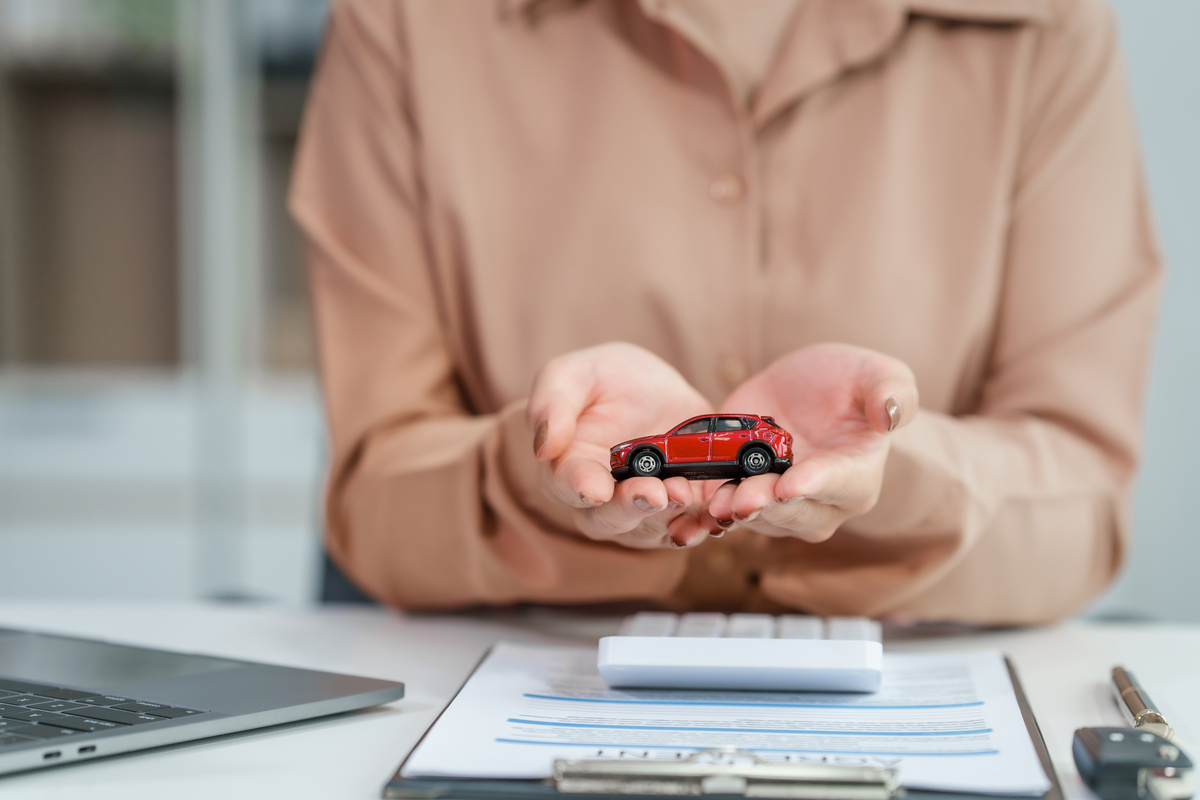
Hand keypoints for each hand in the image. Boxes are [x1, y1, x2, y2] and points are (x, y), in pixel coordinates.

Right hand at [528, 342, 716, 548]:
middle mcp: (602, 499)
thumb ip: (553, 401)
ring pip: (649, 529)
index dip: (580, 488)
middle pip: (608, 518)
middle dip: (630, 508)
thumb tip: (543, 444)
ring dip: (666, 517)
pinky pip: (689, 527)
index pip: (567, 484)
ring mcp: (642, 511)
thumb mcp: (576, 372)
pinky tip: (712, 516)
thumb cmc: (607, 379)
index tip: (595, 488)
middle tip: (652, 493)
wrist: (659, 388)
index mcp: (568, 466)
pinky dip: (700, 526)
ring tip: (683, 492)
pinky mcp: (680, 511)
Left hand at [706, 343, 917, 542]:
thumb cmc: (851, 384)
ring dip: (734, 511)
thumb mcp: (877, 374)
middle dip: (767, 504)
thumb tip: (891, 414)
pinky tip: (689, 509)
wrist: (806, 390)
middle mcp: (821, 502)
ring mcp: (780, 505)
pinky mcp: (744, 495)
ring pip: (757, 517)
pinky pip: (725, 513)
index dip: (815, 485)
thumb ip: (891, 392)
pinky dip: (706, 514)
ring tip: (715, 502)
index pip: (839, 485)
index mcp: (858, 476)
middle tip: (744, 497)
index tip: (791, 484)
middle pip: (794, 512)